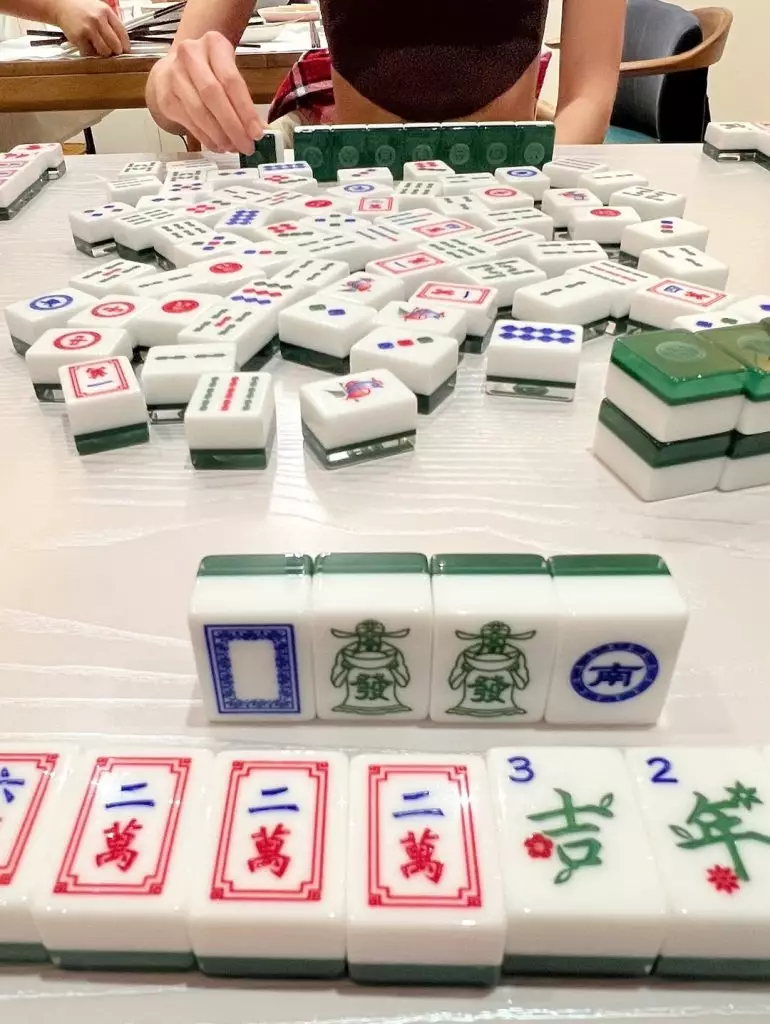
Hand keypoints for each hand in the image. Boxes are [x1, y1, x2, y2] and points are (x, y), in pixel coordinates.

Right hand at [53, 0, 130, 56]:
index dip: (126, 45)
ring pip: (104, 51)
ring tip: (99, 48)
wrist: (61, 4)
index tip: (126, 51)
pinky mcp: (79, 37)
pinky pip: (90, 53)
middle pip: (115, 45)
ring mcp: (88, 29)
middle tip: (113, 52)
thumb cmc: (81, 8)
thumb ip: (111, 23)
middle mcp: (98, 19)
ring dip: (103, 54)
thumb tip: (122, 42)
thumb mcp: (99, 10)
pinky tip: (88, 46)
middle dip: (116, 52)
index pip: (122, 33)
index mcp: (106, 12)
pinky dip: (90, 53)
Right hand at [146, 31, 263, 152]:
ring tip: (233, 147)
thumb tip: (258, 129)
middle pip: (212, 95)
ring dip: (219, 135)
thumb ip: (242, 97)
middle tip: (246, 146)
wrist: (174, 66)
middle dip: (232, 126)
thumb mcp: (227, 70)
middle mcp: (190, 55)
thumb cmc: (208, 70)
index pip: (231, 80)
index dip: (245, 110)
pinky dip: (206, 138)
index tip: (257, 132)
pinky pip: (189, 122)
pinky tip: (218, 145)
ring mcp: (174, 75)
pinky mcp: (166, 97)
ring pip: (199, 111)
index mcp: (213, 44)